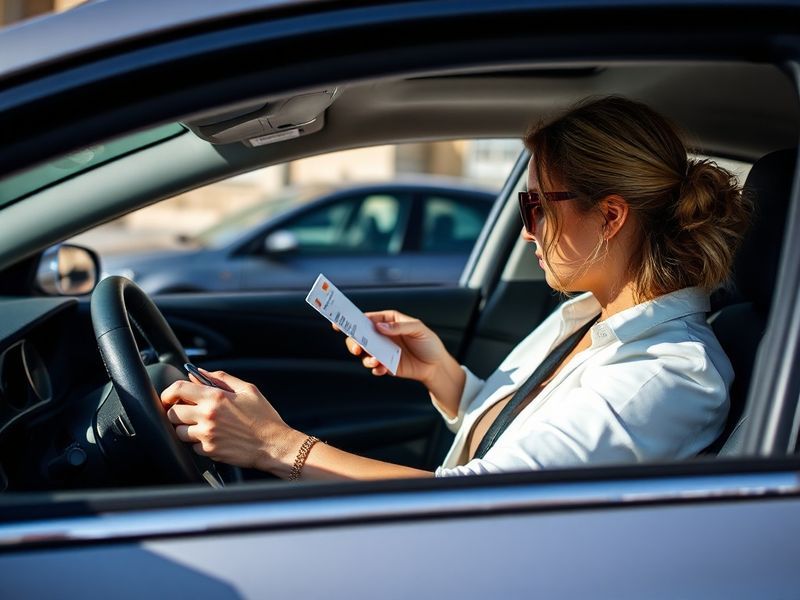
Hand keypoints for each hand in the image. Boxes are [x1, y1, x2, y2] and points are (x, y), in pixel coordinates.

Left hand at [160, 369, 295, 470]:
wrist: (274, 445)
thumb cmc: (263, 417)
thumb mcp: (247, 390)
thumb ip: (221, 379)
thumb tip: (198, 373)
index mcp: (216, 398)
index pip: (178, 389)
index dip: (169, 392)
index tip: (170, 396)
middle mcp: (208, 416)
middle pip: (172, 413)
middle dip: (176, 411)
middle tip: (186, 411)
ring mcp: (207, 436)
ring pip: (178, 432)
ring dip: (185, 428)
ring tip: (200, 425)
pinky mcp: (209, 451)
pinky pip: (192, 446)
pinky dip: (197, 442)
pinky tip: (212, 437)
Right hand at [338, 309, 449, 386]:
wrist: (436, 366)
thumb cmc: (429, 343)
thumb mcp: (418, 329)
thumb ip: (398, 327)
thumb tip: (378, 327)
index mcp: (388, 321)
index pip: (368, 318)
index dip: (353, 320)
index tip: (340, 322)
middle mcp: (382, 335)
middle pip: (360, 336)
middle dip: (354, 342)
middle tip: (357, 348)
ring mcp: (383, 350)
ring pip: (364, 353)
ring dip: (366, 358)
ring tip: (377, 361)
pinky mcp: (386, 365)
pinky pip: (374, 367)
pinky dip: (375, 368)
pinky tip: (383, 369)